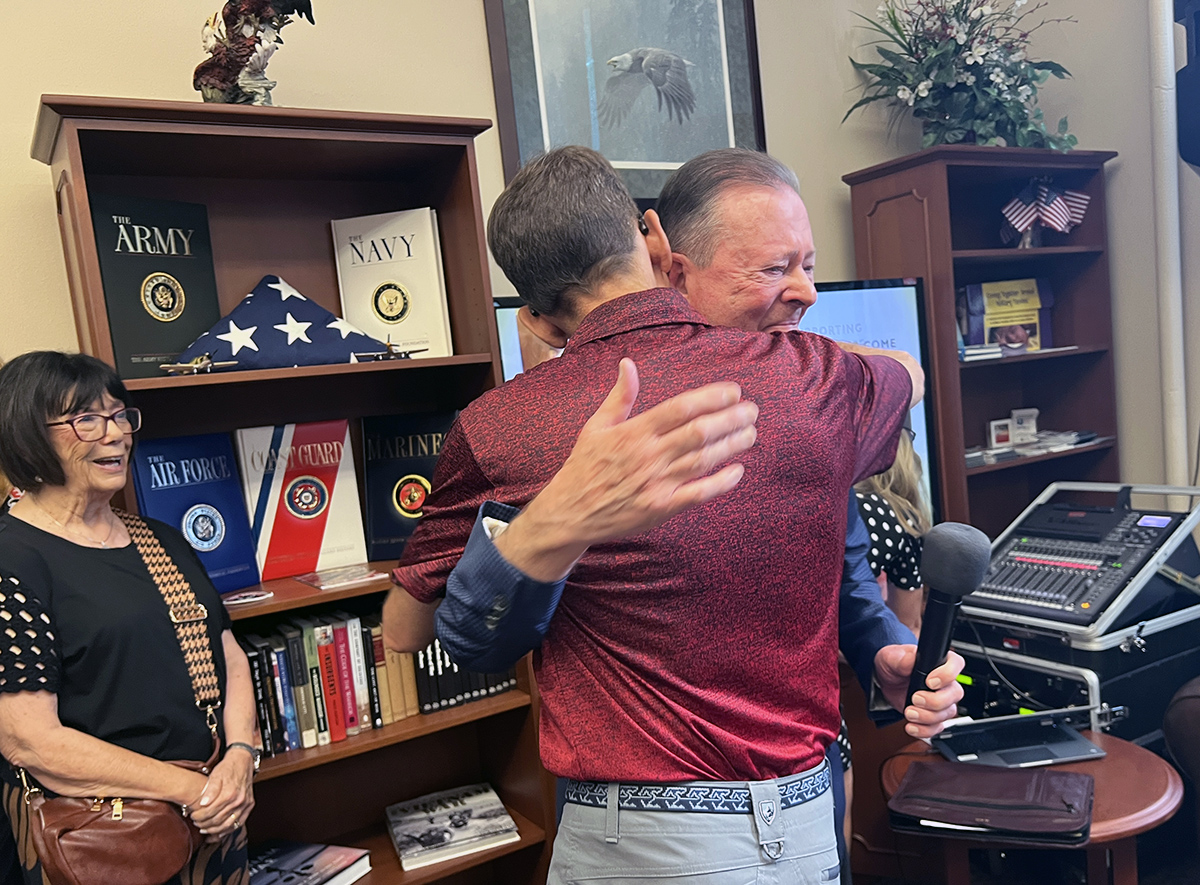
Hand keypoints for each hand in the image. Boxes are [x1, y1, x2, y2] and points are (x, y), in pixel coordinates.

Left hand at [188, 751, 254, 841]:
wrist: (243, 761)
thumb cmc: (228, 768)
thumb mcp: (216, 775)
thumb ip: (210, 790)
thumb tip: (203, 803)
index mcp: (230, 793)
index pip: (211, 812)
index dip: (199, 816)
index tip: (192, 816)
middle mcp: (239, 800)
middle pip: (218, 820)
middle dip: (204, 824)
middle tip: (196, 823)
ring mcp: (246, 804)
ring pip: (228, 825)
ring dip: (214, 830)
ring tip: (204, 829)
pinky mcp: (249, 806)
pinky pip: (239, 823)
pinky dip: (228, 830)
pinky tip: (219, 833)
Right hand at [497, 358, 757, 580]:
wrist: (570, 512)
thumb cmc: (584, 466)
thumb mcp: (595, 426)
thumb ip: (619, 397)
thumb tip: (627, 364)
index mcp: (634, 431)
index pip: (680, 408)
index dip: (711, 398)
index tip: (734, 391)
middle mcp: (648, 455)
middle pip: (699, 432)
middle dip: (731, 419)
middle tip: (752, 410)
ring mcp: (656, 482)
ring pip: (704, 460)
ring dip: (732, 445)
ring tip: (751, 433)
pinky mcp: (661, 508)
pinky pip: (698, 494)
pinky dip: (721, 483)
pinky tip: (738, 471)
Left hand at [874, 644, 964, 738]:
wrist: (885, 681)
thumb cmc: (893, 664)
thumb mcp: (892, 657)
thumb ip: (902, 659)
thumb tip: (910, 659)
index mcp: (940, 662)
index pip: (956, 664)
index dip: (947, 675)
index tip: (930, 682)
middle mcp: (945, 682)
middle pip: (955, 694)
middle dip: (935, 701)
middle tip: (916, 698)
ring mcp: (942, 700)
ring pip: (947, 713)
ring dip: (927, 717)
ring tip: (909, 712)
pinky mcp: (934, 716)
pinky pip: (937, 727)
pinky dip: (924, 730)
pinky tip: (912, 726)